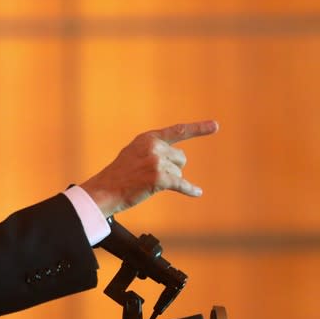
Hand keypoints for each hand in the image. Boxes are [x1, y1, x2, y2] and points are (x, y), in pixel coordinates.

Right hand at [80, 120, 218, 216]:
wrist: (105, 190)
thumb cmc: (119, 175)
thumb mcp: (134, 152)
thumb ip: (153, 149)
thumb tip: (179, 158)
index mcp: (148, 138)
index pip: (178, 131)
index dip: (198, 128)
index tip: (215, 126)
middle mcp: (154, 147)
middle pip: (181, 158)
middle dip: (174, 168)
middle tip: (153, 175)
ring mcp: (157, 162)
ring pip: (179, 173)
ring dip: (169, 180)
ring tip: (149, 183)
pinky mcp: (160, 178)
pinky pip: (182, 185)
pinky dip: (190, 190)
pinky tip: (197, 192)